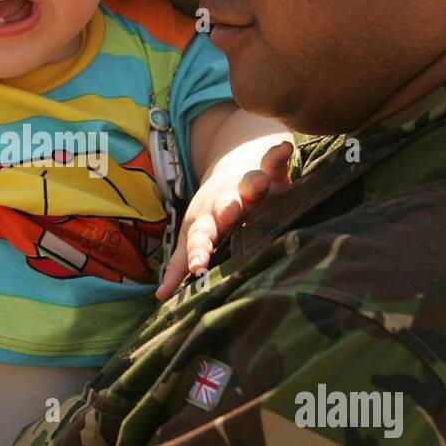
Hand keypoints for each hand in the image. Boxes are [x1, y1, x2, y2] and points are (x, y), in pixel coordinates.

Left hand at [156, 140, 293, 300]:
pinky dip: (278, 154)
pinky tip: (285, 148)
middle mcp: (227, 204)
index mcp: (209, 223)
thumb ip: (180, 264)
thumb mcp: (196, 236)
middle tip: (227, 213)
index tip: (198, 266)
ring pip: (249, 184)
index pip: (202, 239)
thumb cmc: (213, 217)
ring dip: (253, 182)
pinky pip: (274, 162)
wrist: (232, 176)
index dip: (200, 251)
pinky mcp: (271, 172)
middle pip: (224, 207)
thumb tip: (161, 296)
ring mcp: (248, 187)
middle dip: (225, 209)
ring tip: (260, 182)